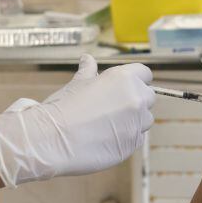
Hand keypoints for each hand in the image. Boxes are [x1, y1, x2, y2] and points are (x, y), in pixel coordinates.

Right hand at [0, 56, 154, 186]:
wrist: (52, 139)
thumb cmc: (62, 108)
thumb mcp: (77, 83)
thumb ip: (89, 71)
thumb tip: (87, 58)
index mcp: (124, 78)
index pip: (145, 74)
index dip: (136, 80)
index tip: (124, 89)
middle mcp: (136, 98)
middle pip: (148, 97)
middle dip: (135, 101)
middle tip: (112, 109)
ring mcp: (137, 123)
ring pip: (145, 120)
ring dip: (133, 121)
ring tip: (106, 125)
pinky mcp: (133, 144)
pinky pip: (137, 139)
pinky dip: (126, 138)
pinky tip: (105, 138)